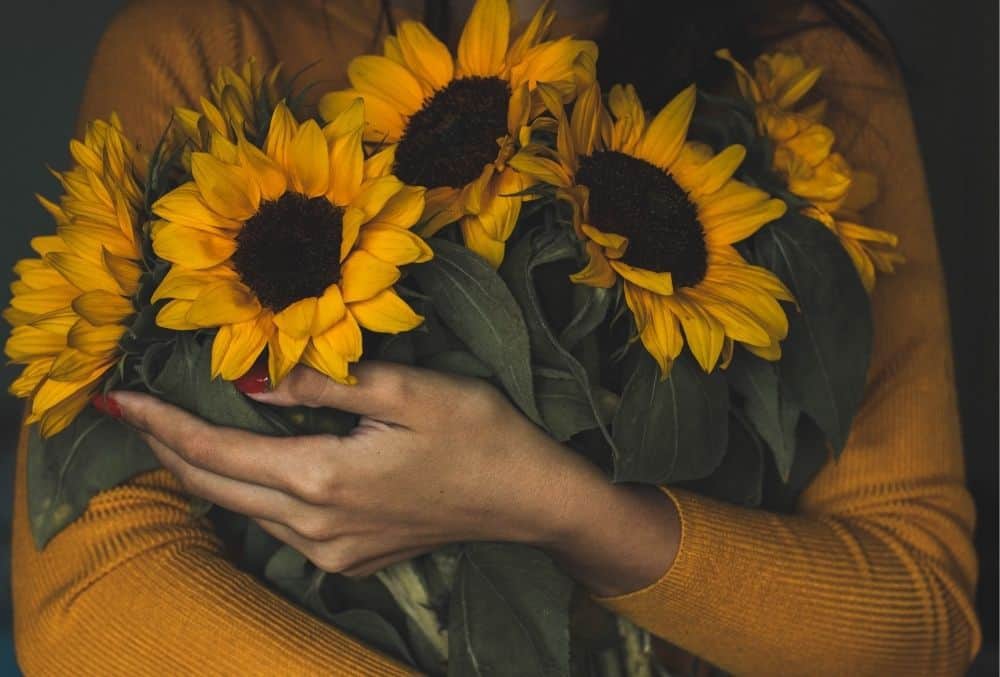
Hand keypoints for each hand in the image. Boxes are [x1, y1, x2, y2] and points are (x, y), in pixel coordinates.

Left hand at [109, 362, 679, 591]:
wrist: (528, 499)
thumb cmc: (479, 433)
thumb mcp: (406, 389)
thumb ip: (323, 384)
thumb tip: (253, 382)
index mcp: (322, 477)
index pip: (215, 449)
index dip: (161, 423)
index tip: (119, 397)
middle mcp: (313, 526)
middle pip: (213, 486)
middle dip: (164, 447)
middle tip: (130, 411)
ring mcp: (329, 551)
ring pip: (239, 509)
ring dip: (201, 469)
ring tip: (172, 429)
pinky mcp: (347, 558)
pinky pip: (275, 524)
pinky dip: (243, 490)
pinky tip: (242, 463)